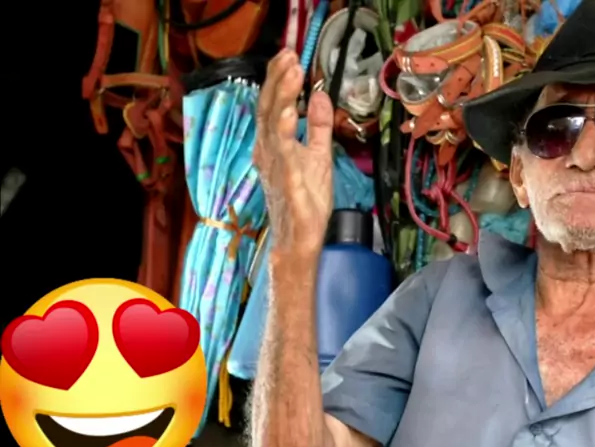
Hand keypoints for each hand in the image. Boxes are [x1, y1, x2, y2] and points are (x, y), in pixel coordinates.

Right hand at [254, 50, 333, 250]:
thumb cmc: (306, 201)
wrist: (299, 239)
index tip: (290, 55)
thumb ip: (319, 127)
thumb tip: (320, 95)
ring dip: (282, 94)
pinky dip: (285, 127)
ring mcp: (272, 162)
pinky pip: (281, 149)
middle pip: (268, 106)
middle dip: (277, 78)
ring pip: (272, 121)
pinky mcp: (283, 177)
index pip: (273, 104)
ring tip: (291, 69)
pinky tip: (292, 111)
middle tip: (288, 53)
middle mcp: (267, 149)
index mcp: (273, 143)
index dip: (279, 79)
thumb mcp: (319, 155)